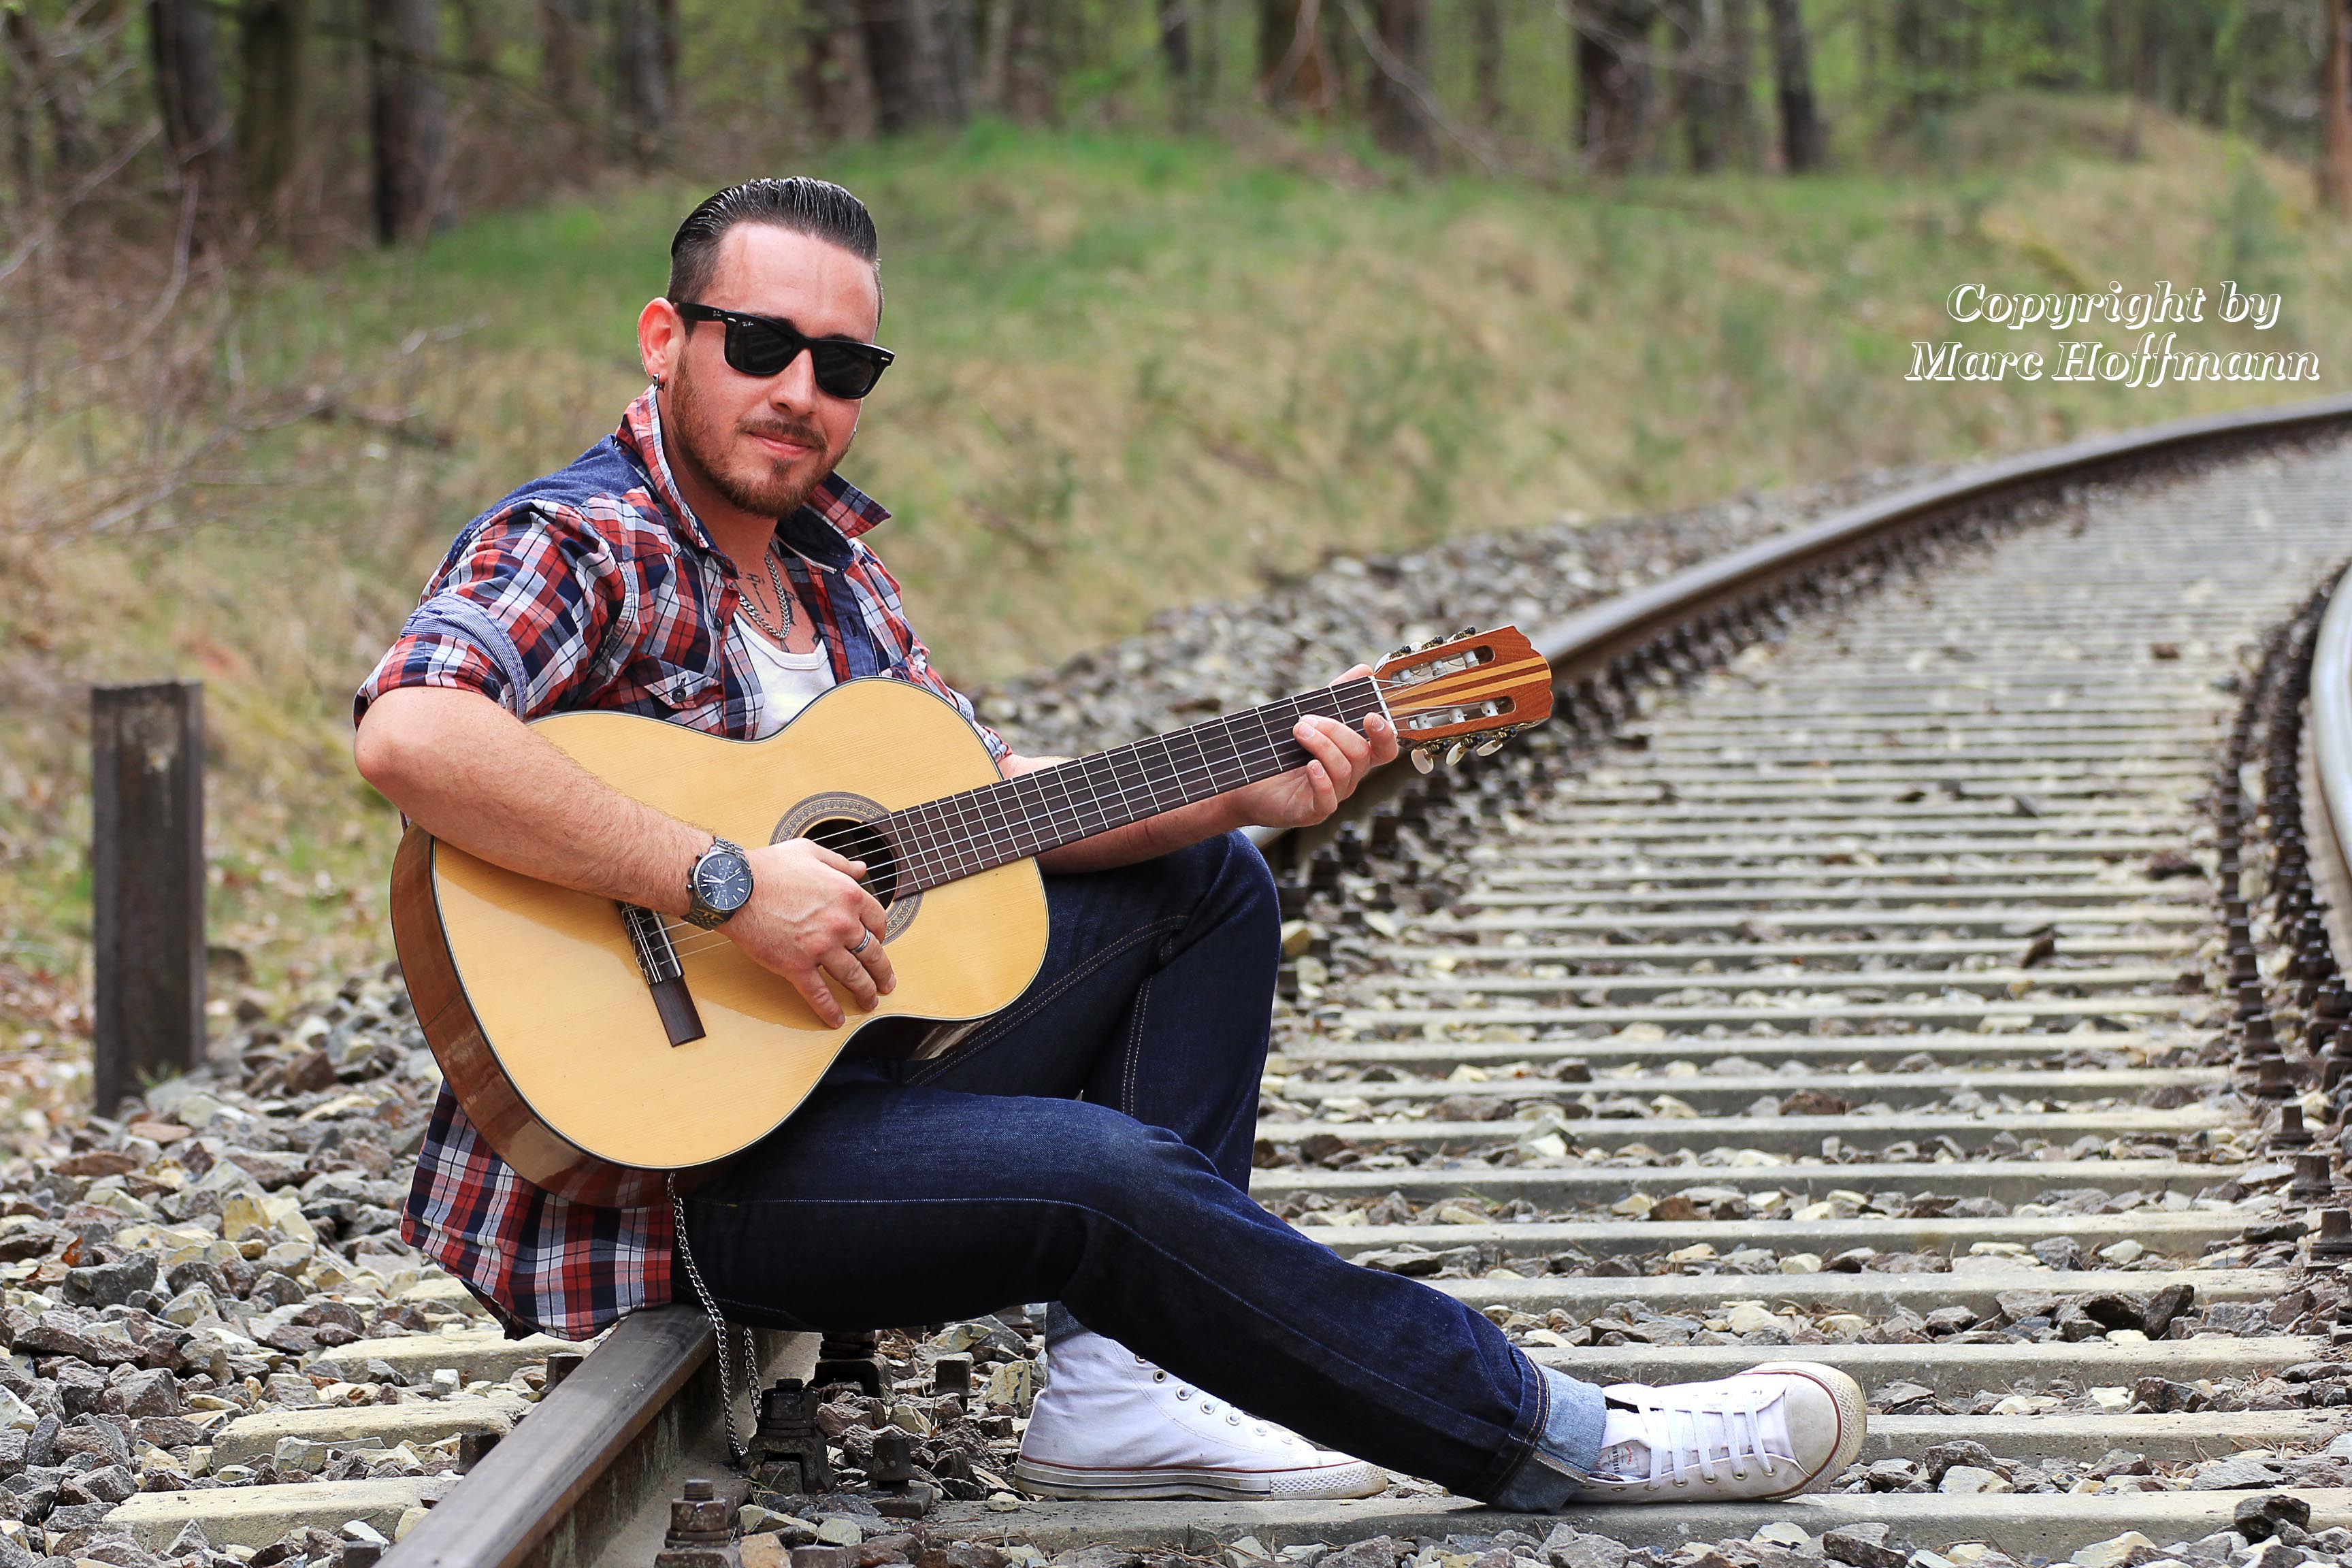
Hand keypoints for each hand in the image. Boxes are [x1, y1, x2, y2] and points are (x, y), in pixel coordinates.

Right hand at [721, 838, 893, 1027]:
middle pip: (873, 953)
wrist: (735, 888)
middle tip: (886, 983)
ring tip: (869, 1002)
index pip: (878, 921)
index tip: (879, 942)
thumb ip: (840, 863)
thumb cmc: (768, 867)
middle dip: (882, 972)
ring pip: (853, 976)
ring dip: (865, 992)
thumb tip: (861, 869)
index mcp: (848, 895)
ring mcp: (820, 947)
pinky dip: (829, 1009)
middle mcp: (841, 923)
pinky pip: (819, 994)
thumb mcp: (810, 852)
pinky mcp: (796, 966)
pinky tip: (835, 1019)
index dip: (881, 934)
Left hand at [1225, 665, 1399, 829]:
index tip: (1371, 716)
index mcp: (1353, 755)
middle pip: (1361, 755)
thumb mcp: (1310, 719)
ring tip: (1298, 731)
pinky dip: (1321, 780)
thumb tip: (1365, 670)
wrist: (1247, 783)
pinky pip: (1328, 799)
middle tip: (1305, 720)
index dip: (1384, 734)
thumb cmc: (1282, 752)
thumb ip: (1337, 696)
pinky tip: (1310, 766)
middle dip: (1336, 732)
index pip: (1383, 748)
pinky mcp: (1313, 811)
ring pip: (1344, 771)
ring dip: (1323, 746)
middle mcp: (1348, 776)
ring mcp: (1333, 795)